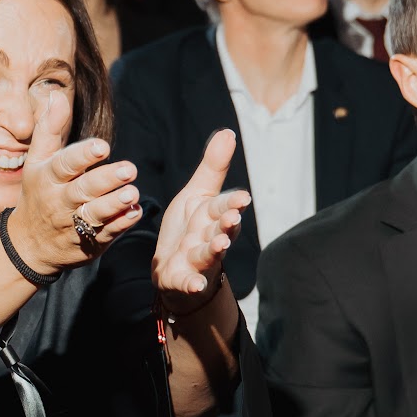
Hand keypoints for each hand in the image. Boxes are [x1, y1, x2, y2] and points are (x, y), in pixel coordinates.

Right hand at [4, 117, 141, 278]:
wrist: (29, 244)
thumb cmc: (38, 193)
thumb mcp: (37, 161)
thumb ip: (49, 129)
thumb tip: (56, 95)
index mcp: (48, 177)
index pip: (65, 164)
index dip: (83, 156)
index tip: (102, 146)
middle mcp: (60, 201)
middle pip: (83, 190)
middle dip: (105, 180)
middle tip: (129, 169)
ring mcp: (74, 223)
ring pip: (95, 214)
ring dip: (115, 204)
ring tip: (133, 193)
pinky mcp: (89, 242)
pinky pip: (106, 234)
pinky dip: (121, 224)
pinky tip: (135, 212)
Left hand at [152, 129, 251, 315]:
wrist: (174, 268)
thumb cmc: (189, 228)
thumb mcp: (196, 194)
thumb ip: (213, 167)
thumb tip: (228, 132)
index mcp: (212, 216)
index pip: (223, 206)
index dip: (232, 203)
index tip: (242, 198)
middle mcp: (209, 238)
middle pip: (220, 230)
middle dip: (227, 225)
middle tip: (233, 218)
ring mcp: (197, 260)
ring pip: (207, 254)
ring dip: (214, 250)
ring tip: (220, 245)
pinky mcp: (182, 279)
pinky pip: (188, 282)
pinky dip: (192, 284)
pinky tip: (195, 284)